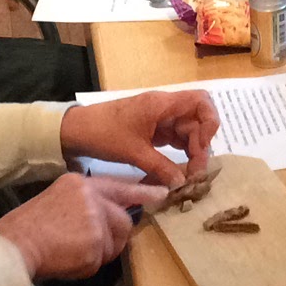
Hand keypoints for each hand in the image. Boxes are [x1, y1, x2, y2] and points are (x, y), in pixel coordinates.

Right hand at [0, 174, 165, 279]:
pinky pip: (100, 261)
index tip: (162, 193)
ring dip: (98, 254)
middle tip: (88, 247)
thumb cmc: (28, 226)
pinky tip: (67, 260)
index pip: (120, 186)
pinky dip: (86, 267)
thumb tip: (108, 216)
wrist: (14, 246)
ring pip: (114, 242)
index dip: (142, 191)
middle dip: (112, 237)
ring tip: (71, 252)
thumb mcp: (57, 199)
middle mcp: (92, 197)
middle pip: (123, 220)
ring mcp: (96, 220)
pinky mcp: (95, 244)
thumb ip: (84, 203)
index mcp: (81, 184)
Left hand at [61, 91, 218, 187]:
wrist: (76, 131)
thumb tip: (183, 183)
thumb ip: (161, 167)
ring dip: (192, 150)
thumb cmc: (105, 134)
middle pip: (197, 119)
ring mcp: (159, 119)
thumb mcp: (134, 152)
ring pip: (187, 131)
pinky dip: (180, 153)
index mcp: (162, 104)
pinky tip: (179, 169)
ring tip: (189, 174)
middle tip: (196, 171)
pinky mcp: (153, 130)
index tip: (201, 147)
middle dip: (201, 144)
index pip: (201, 102)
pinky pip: (175, 139)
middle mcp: (165, 108)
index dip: (209, 122)